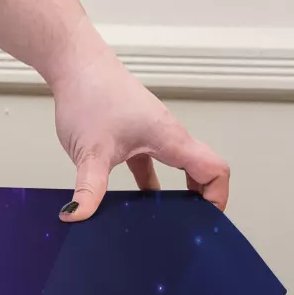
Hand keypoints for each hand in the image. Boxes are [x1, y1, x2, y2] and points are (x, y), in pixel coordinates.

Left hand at [53, 42, 229, 220]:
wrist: (75, 66)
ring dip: (173, 193)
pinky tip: (128, 202)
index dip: (218, 197)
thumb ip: (88, 188)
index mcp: (170, 138)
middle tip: (187, 228)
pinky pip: (149, 164)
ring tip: (161, 220)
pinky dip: (146, 183)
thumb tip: (78, 216)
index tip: (208, 221)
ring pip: (174, 167)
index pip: (214, 169)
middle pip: (199, 170)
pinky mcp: (131, 136)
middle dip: (199, 200)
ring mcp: (149, 135)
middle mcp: (166, 135)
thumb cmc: (91, 95)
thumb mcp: (91, 152)